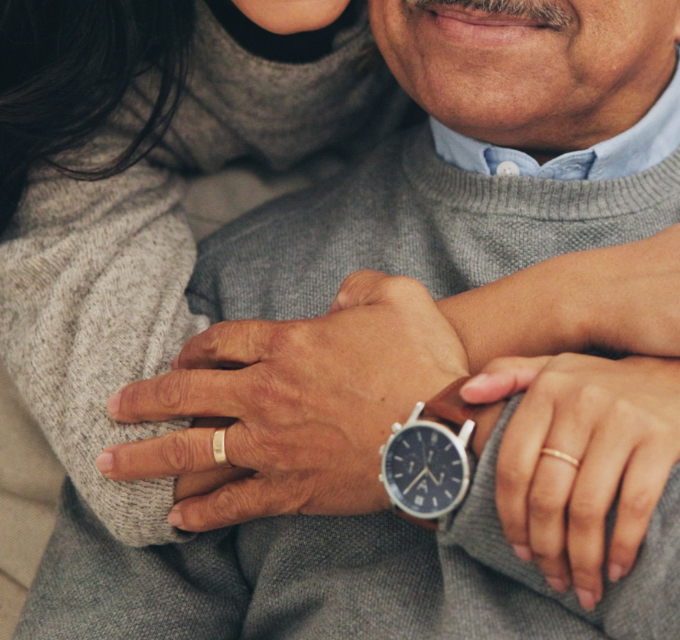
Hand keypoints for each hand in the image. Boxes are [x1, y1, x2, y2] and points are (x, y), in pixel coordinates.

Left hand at [97, 271, 468, 530]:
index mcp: (291, 343)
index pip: (223, 341)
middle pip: (188, 394)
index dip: (195, 347)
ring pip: (192, 452)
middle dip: (143, 400)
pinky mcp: (291, 488)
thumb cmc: (423, 359)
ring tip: (111, 463)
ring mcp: (274, 445)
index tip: (179, 357)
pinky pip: (232, 503)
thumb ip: (359, 286)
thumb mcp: (398, 295)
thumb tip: (339, 298)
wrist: (441, 431)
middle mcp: (269, 393)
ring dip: (146, 458)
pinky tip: (177, 521)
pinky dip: (202, 513)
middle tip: (114, 407)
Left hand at [462, 353, 679, 612]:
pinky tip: (617, 567)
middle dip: (547, 548)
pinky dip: (623, 546)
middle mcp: (580, 399)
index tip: (521, 550)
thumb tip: (466, 394)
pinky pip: (634, 505)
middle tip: (553, 577)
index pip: (513, 465)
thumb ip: (511, 374)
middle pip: (548, 494)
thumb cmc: (614, 382)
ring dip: (583, 559)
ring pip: (588, 507)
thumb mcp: (560, 367)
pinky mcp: (660, 437)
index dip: (512, 517)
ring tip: (584, 586)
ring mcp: (622, 418)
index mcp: (549, 386)